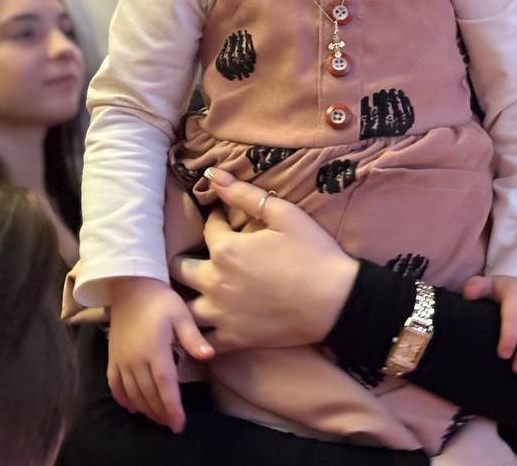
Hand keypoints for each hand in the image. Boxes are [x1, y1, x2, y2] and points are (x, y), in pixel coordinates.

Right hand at [106, 276, 211, 432]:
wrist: (130, 287)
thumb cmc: (160, 299)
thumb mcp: (181, 314)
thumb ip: (193, 338)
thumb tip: (208, 356)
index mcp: (154, 350)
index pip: (164, 386)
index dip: (172, 407)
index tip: (179, 424)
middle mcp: (135, 359)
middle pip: (148, 394)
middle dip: (161, 412)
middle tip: (174, 424)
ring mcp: (120, 360)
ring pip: (132, 394)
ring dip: (146, 409)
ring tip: (160, 418)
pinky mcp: (112, 358)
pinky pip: (115, 386)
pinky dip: (124, 400)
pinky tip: (134, 407)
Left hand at [169, 167, 356, 352]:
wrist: (336, 301)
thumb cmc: (314, 253)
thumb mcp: (285, 215)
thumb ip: (244, 194)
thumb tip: (212, 175)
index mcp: (226, 249)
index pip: (208, 227)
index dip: (216, 219)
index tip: (225, 219)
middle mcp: (214, 281)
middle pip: (180, 269)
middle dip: (186, 258)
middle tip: (204, 257)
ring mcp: (220, 313)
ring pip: (182, 308)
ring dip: (185, 298)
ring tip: (197, 293)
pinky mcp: (232, 339)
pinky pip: (200, 341)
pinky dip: (196, 335)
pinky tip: (204, 327)